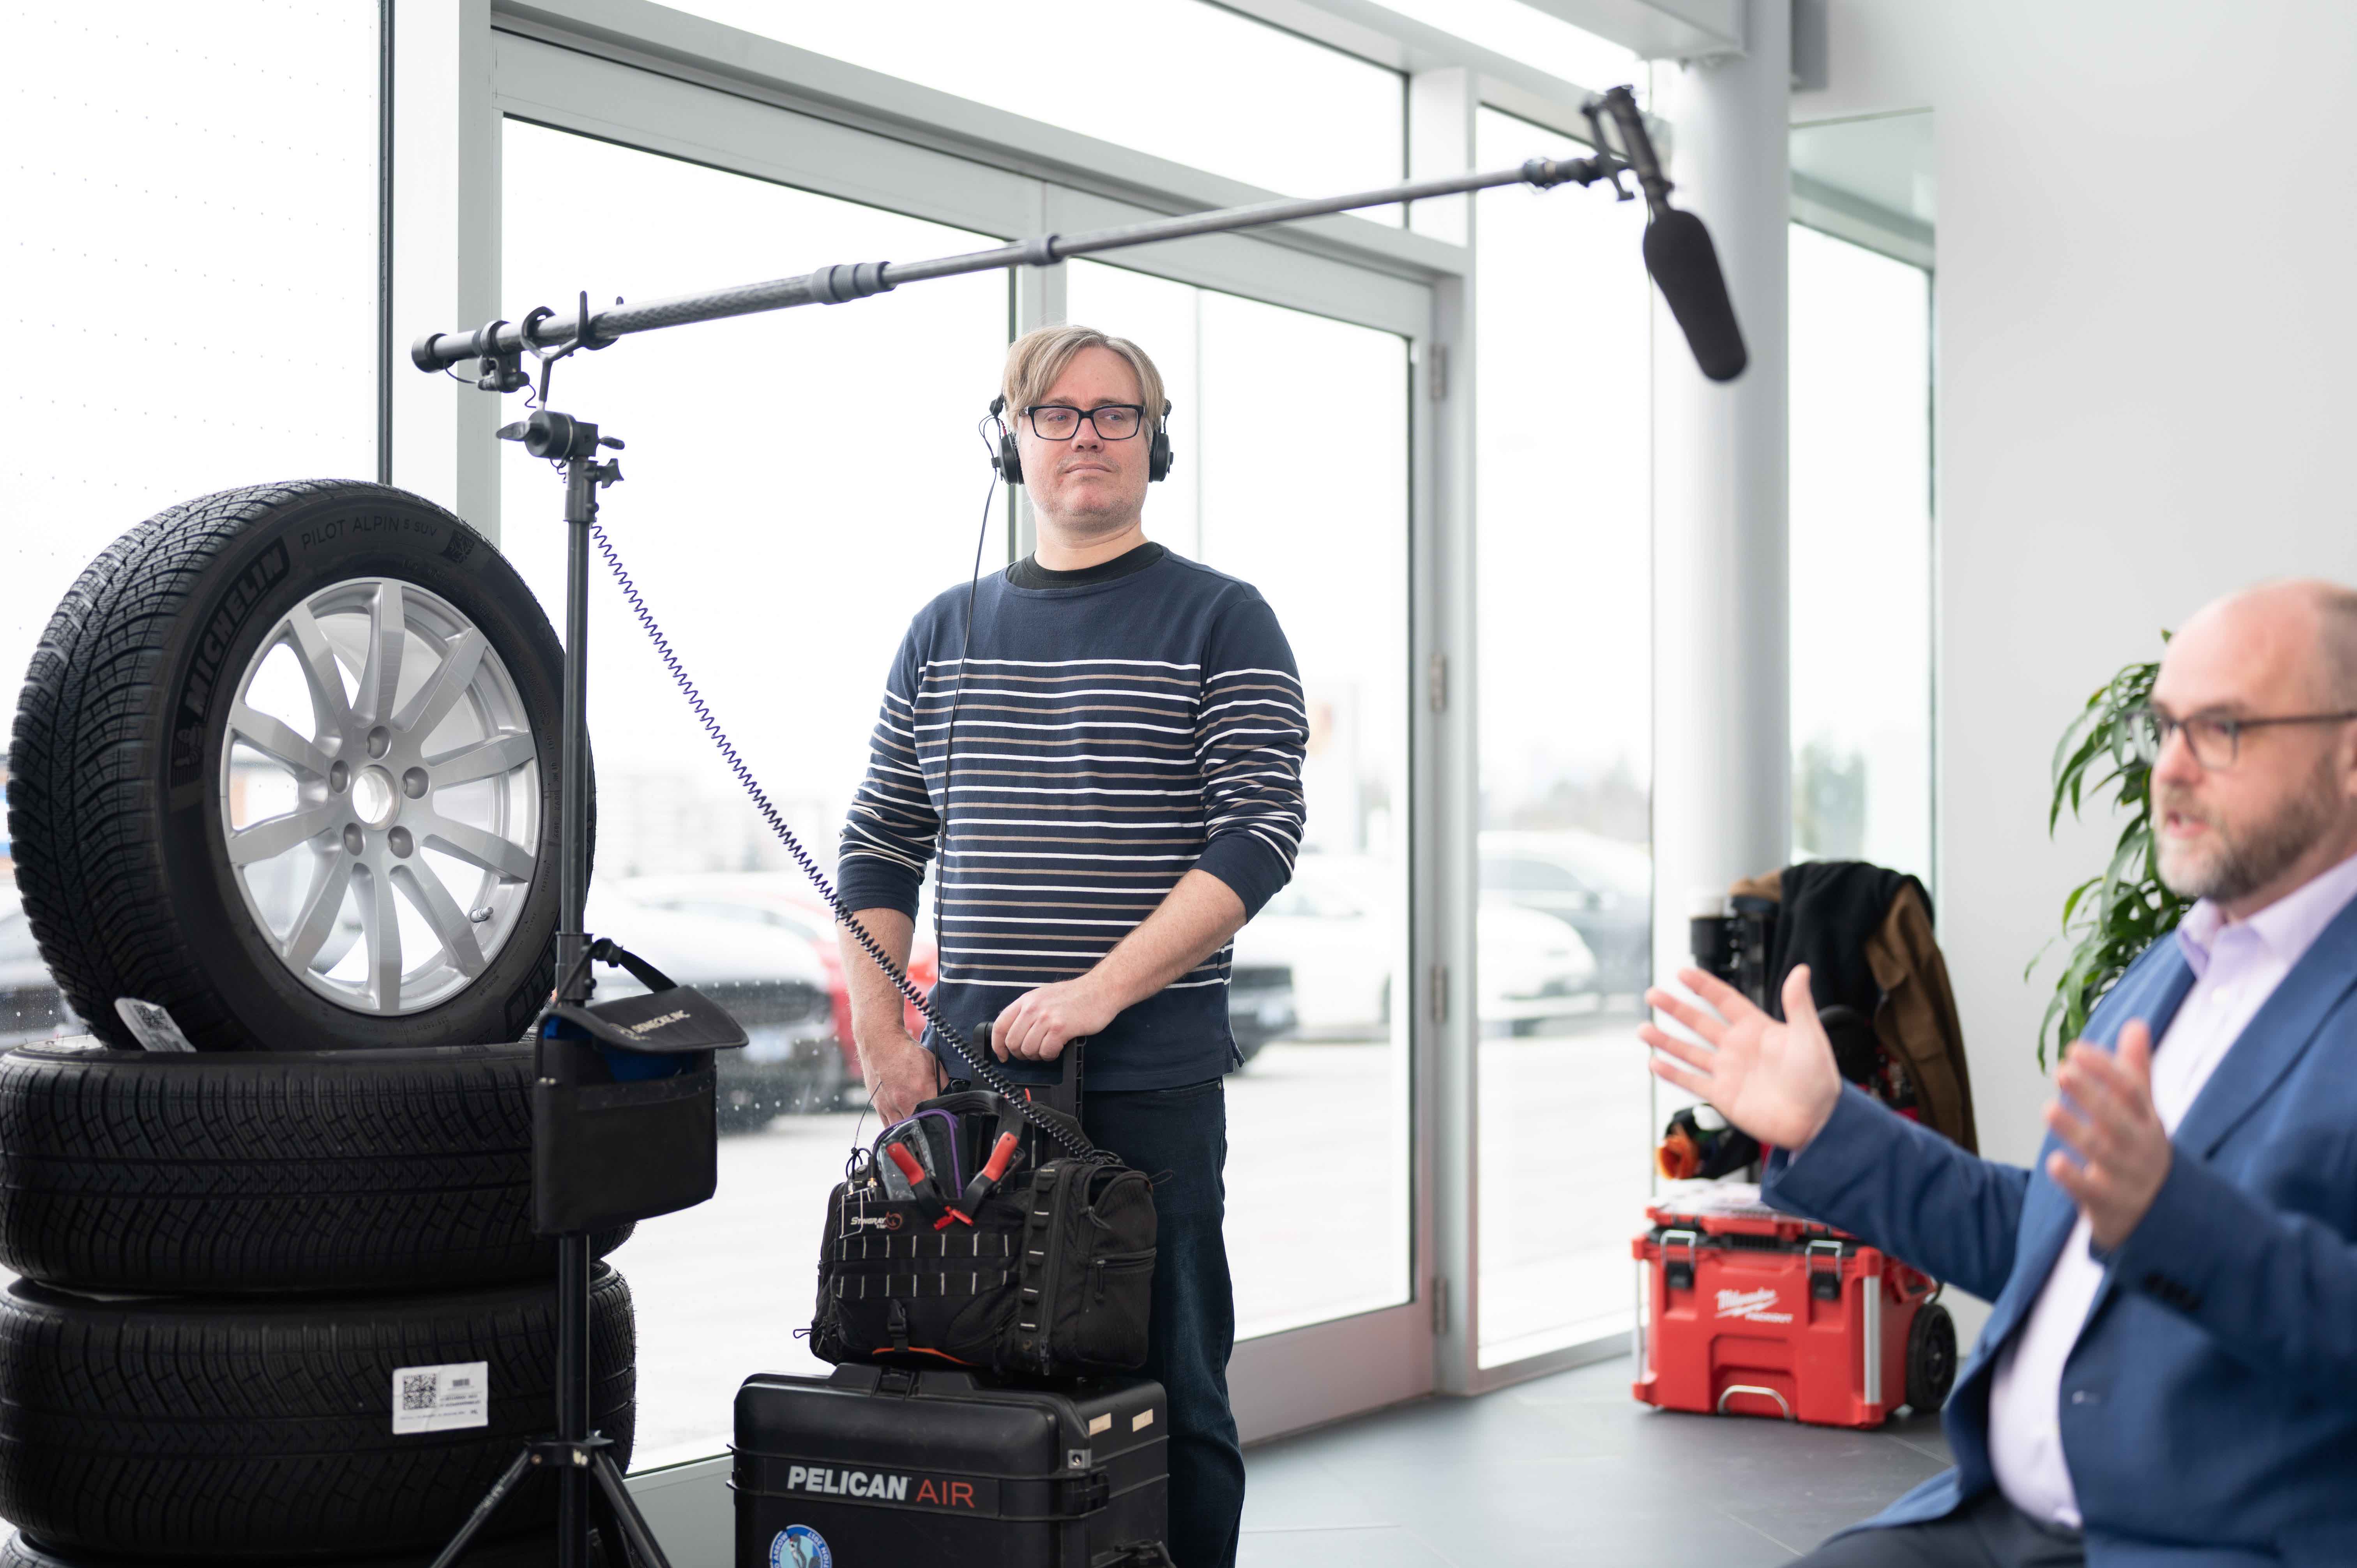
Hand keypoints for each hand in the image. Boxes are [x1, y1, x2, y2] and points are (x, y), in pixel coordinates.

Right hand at [859, 1027, 939, 1125]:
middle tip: (930, 1122)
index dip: (943, 1116)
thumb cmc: (905, 1052)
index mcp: (922, 1089)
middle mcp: (905, 1101)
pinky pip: (888, 1127)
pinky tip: (903, 1123)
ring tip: (916, 1124)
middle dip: (926, 1125)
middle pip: (920, 1125)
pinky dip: (896, 1128)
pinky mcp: (879, 1107)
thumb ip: (942, 1081)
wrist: (880, 1043)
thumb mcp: (932, 1061)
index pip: (937, 1113)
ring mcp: (889, 1106)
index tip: (944, 1117)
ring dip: (910, 1129)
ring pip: (902, 1130)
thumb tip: (950, 1095)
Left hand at [992, 978, 1119, 1062]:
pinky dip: (1050, 1055)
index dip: (997, 1045)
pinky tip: (1058, 1049)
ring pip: (1028, 1049)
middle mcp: (1032, 1008)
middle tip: (1033, 1053)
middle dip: (1021, 1054)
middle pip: (1013, 1042)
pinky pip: (1046, 1052)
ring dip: (1037, 1055)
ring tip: (1048, 1049)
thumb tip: (1015, 1032)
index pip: (1000, 1025)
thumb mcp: (1044, 996)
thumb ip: (1028, 1011)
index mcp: (1026, 1000)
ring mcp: (1046, 1017)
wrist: (1101, 990)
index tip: (1002, 1055)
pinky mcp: (1060, 1028)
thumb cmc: (1075, 996)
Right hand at [1640, 966, 1845, 1151]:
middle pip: (1699, 1023)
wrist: (1817, 1121)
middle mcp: (1738, 1048)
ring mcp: (1728, 1072)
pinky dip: (1672, 1073)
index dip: (1703, 986)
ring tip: (1643, 1029)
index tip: (1683, 973)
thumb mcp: (1809, 1036)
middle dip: (1675, 1008)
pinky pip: (1692, 1082)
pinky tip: (1654, 1063)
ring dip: (1666, 1040)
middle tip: (1652, 995)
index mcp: (1757, 1029)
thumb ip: (1798, 1003)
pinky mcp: (1723, 1096)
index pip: (1724, 1001)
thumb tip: (1801, 970)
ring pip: (1689, 1051)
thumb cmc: (1819, 1079)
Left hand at [2044, 1019, 2171, 1249]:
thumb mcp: (2142, 1112)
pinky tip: (2053, 1162)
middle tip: (2062, 1071)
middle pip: (2117, 1119)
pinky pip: (2090, 1191)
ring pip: (2101, 1153)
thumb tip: (2136, 1024)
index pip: (2131, 1090)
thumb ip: (2135, 1071)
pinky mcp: (2108, 1204)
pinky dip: (2073, 1178)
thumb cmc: (2138, 1149)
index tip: (2074, 1048)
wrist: (2157, 1214)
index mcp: (2147, 1121)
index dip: (2105, 1068)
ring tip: (2048, 1108)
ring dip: (2075, 1130)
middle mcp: (2140, 1147)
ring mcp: (2127, 1177)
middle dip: (2092, 1096)